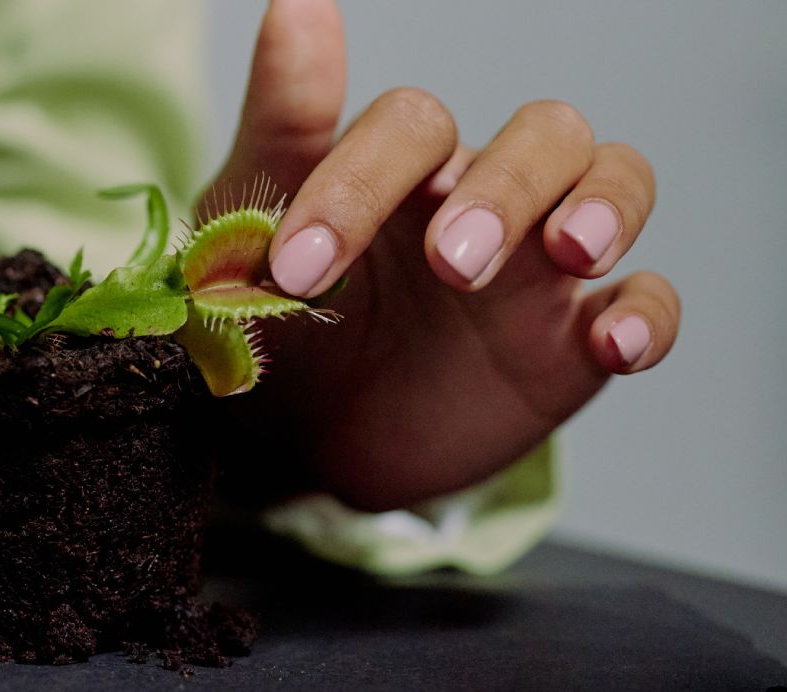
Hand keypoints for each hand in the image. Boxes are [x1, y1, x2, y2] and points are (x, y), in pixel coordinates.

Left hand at [208, 0, 679, 510]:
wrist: (305, 436)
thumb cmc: (285, 316)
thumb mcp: (256, 228)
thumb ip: (283, 123)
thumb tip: (297, 2)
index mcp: (405, 167)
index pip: (413, 127)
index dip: (361, 183)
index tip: (298, 268)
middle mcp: (483, 198)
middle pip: (543, 136)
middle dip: (504, 190)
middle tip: (450, 265)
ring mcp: (539, 268)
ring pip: (615, 183)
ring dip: (604, 208)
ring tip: (569, 253)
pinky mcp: (573, 344)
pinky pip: (649, 302)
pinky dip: (647, 314)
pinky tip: (613, 346)